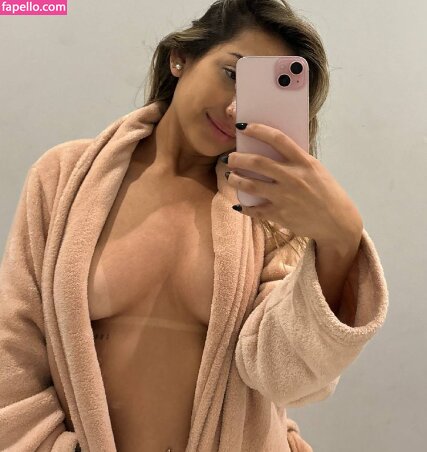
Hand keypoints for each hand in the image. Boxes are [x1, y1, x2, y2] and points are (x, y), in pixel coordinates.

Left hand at [225, 122, 362, 244]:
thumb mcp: (316, 171)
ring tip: (230, 176)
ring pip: (250, 185)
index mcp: (304, 162)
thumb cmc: (327, 194)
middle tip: (230, 158)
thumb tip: (273, 152)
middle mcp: (292, 177)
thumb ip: (297, 161)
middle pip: (257, 162)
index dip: (258, 130)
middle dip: (238, 158)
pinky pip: (254, 210)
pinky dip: (244, 208)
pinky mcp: (279, 215)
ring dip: (235, 179)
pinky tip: (238, 205)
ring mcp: (284, 197)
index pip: (278, 139)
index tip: (243, 126)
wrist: (337, 223)